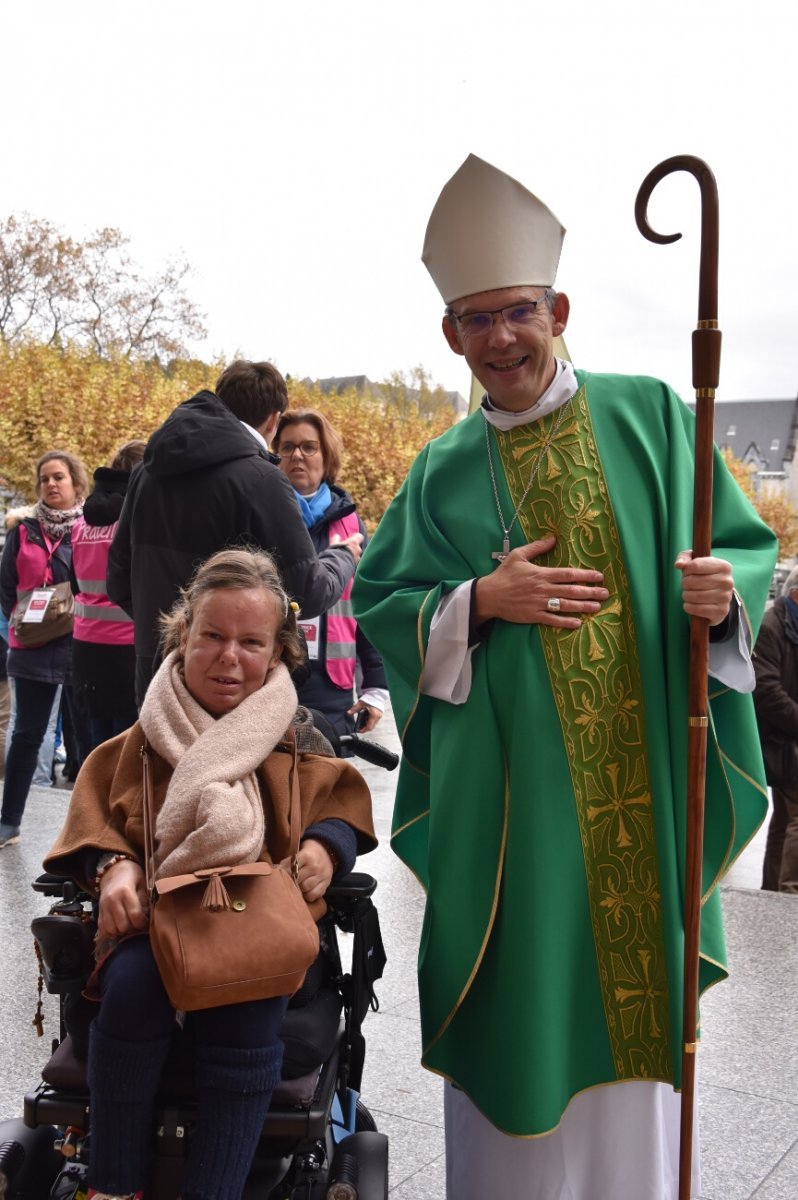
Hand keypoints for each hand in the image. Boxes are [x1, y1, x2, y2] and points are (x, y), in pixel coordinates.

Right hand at [97, 858, 148, 937]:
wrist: (114, 870)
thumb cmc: (132, 876)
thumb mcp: (143, 883)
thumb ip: (145, 900)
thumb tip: (148, 917)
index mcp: (125, 891)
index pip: (135, 915)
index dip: (143, 923)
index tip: (147, 923)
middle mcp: (112, 900)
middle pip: (123, 926)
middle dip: (133, 929)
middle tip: (139, 925)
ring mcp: (103, 906)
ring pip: (112, 930)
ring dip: (122, 932)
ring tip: (129, 926)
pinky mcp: (99, 911)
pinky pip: (103, 929)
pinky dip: (112, 932)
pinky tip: (119, 926)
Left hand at [284, 839, 334, 903]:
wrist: (328, 853)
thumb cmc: (309, 853)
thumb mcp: (300, 852)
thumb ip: (288, 861)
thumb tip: (275, 870)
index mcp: (307, 856)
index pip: (292, 867)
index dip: (284, 872)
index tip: (279, 875)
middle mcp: (315, 866)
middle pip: (298, 879)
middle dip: (290, 881)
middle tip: (286, 883)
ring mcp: (322, 876)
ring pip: (305, 888)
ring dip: (299, 889)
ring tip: (295, 887)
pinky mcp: (326, 884)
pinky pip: (314, 895)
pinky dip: (307, 895)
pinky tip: (305, 892)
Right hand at [331, 531, 362, 563]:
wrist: (337, 566)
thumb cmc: (336, 552)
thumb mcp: (334, 544)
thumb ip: (336, 538)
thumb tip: (337, 536)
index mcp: (354, 542)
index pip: (359, 536)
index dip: (355, 537)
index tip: (350, 538)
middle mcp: (358, 549)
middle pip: (358, 546)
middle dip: (353, 548)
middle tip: (346, 550)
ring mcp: (358, 558)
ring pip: (357, 555)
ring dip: (352, 555)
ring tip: (345, 557)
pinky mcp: (357, 565)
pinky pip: (355, 562)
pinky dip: (351, 561)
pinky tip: (346, 563)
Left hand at [347, 700, 382, 731]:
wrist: (376, 693)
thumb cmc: (370, 698)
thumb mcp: (361, 703)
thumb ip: (355, 709)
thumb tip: (348, 713)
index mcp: (374, 715)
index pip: (369, 727)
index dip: (363, 730)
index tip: (358, 731)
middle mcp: (378, 717)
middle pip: (371, 727)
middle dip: (365, 728)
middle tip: (358, 728)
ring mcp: (379, 715)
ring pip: (373, 724)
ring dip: (367, 725)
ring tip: (360, 724)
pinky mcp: (379, 714)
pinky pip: (374, 721)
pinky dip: (369, 721)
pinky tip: (364, 719)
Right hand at [473, 535, 608, 628]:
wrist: (489, 595)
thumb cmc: (504, 574)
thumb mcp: (518, 555)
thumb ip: (537, 547)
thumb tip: (553, 538)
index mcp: (541, 574)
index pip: (568, 574)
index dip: (585, 575)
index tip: (599, 576)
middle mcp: (543, 589)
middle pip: (571, 590)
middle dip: (590, 592)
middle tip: (605, 593)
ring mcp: (539, 604)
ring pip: (565, 605)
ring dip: (583, 606)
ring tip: (597, 606)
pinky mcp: (533, 616)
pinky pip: (552, 620)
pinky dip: (565, 622)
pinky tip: (578, 623)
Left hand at [675, 550, 733, 625]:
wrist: (717, 596)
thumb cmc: (703, 575)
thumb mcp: (694, 561)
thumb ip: (684, 557)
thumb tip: (679, 564)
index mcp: (724, 566)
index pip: (695, 566)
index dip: (686, 571)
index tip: (688, 573)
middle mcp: (728, 581)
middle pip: (692, 581)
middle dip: (685, 584)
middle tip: (687, 585)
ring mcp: (726, 597)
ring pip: (693, 596)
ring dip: (686, 596)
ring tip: (689, 594)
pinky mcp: (721, 611)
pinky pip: (698, 609)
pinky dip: (689, 607)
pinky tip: (690, 604)